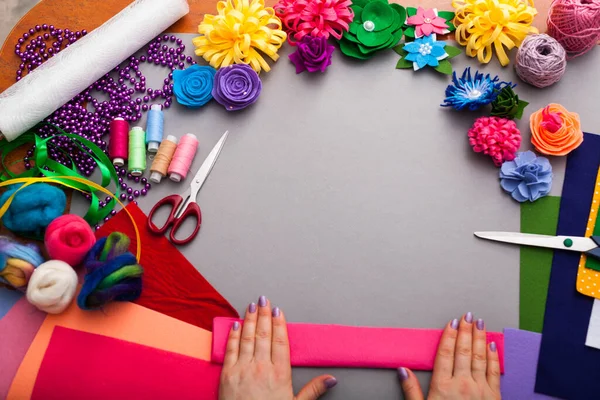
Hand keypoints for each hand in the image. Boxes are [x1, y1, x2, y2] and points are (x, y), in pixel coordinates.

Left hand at [219, 296, 336, 399]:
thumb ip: (313, 390)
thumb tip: (332, 379)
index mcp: (279, 374)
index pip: (280, 342)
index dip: (279, 324)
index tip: (278, 310)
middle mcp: (261, 368)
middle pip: (263, 335)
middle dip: (263, 315)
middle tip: (264, 299)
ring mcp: (242, 370)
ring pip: (247, 338)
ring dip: (249, 320)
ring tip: (252, 305)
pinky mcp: (227, 375)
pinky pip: (230, 350)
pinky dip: (233, 335)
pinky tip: (236, 325)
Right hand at [398, 313, 500, 399]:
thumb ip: (411, 390)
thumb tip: (402, 369)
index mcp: (443, 387)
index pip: (445, 354)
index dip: (448, 336)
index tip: (451, 323)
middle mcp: (462, 385)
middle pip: (463, 352)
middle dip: (465, 331)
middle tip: (467, 315)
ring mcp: (480, 391)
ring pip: (480, 358)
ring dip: (479, 338)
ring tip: (479, 322)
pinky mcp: (495, 397)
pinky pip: (495, 372)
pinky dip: (494, 357)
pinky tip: (492, 345)